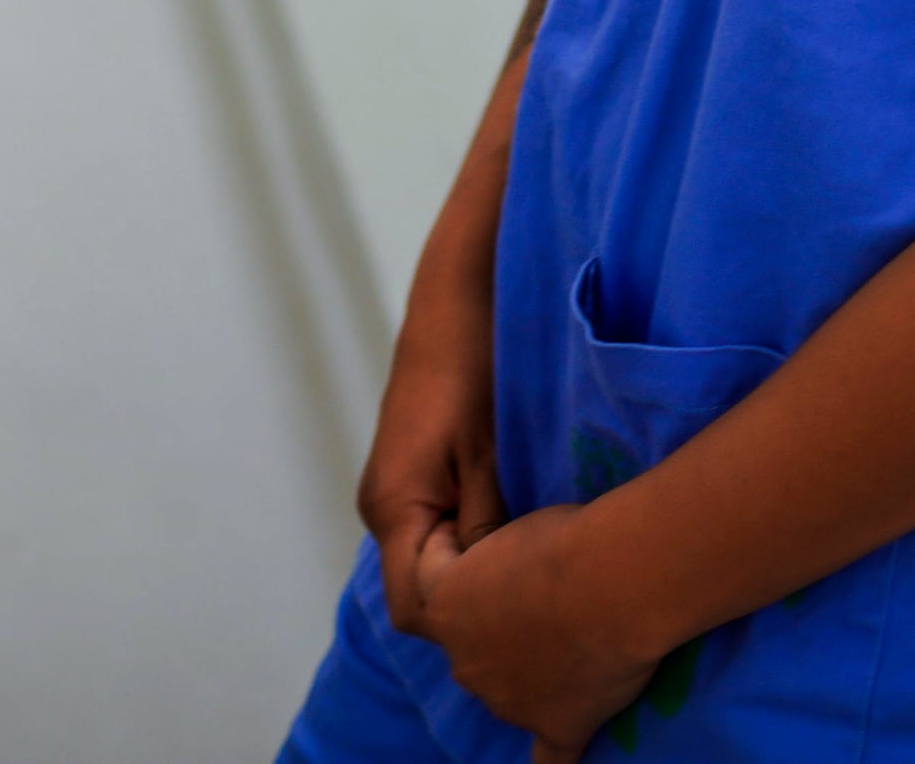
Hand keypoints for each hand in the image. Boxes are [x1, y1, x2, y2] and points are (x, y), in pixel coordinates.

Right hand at [359, 301, 503, 641]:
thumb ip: (483, 531)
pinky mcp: (408, 472)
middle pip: (418, 587)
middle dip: (468, 599)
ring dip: (470, 567)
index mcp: (392, 507)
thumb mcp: (489, 455)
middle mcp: (380, 507)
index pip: (414, 604)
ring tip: (528, 561)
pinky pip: (433, 527)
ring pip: (427, 557)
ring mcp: (391, 489)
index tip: (519, 605)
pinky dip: (466, 539)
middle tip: (534, 590)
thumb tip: (488, 595)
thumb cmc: (476, 368)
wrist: (457, 298)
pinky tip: (511, 528)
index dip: (462, 617)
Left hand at [408, 505, 656, 763]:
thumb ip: (499, 563)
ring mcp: (508, 702)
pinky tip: (560, 747)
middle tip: (537, 589)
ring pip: (503, 689)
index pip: (428, 576)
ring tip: (573, 632)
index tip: (472, 533)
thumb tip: (515, 572)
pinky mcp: (556, 726)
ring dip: (524, 668)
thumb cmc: (565, 542)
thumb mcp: (512, 529)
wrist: (614, 582)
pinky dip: (552, 755)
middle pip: (466, 643)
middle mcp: (466, 661)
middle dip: (489, 622)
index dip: (449, 553)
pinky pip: (548, 756)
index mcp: (446, 605)